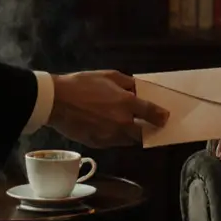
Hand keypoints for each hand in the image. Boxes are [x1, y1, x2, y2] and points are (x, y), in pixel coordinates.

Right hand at [46, 70, 169, 147]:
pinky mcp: (98, 144)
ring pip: (128, 140)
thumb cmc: (82, 84)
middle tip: (147, 124)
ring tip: (127, 125)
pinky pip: (114, 143)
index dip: (161, 116)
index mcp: (126, 103)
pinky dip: (116, 137)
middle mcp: (122, 123)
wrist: (56, 101)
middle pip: (143, 133)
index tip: (164, 118)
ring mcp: (110, 136)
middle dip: (147, 129)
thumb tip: (140, 90)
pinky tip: (110, 128)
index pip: (152, 114)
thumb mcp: (109, 76)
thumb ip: (128, 84)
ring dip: (131, 134)